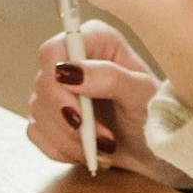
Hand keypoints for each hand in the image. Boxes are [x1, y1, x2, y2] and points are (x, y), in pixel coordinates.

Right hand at [28, 20, 182, 183]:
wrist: (156, 150)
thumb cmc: (156, 114)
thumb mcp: (141, 94)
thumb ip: (110, 77)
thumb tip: (69, 71)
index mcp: (95, 41)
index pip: (53, 52)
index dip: (58, 83)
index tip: (80, 113)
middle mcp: (72, 60)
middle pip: (43, 84)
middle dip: (69, 119)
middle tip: (102, 136)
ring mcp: (57, 88)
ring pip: (38, 112)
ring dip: (70, 138)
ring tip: (103, 145)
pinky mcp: (49, 115)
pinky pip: (36, 132)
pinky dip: (62, 148)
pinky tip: (87, 149)